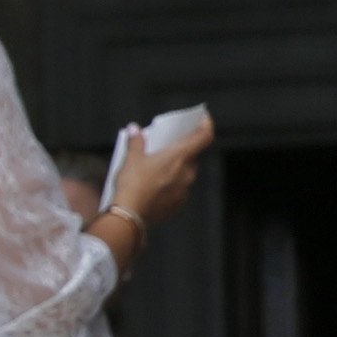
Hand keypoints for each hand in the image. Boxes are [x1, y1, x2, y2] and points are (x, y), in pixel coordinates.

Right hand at [110, 112, 212, 229]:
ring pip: (186, 173)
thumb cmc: (133, 183)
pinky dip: (171, 186)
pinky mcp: (178, 205)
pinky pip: (179, 190)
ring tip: (158, 170)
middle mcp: (188, 172)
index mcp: (180, 156)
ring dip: (177, 169)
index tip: (203, 120)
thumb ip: (136, 142)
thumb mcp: (131, 159)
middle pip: (193, 156)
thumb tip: (135, 129)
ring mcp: (185, 190)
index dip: (206, 125)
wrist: (130, 216)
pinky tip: (155, 188)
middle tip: (168, 148)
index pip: (204, 136)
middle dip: (184, 150)